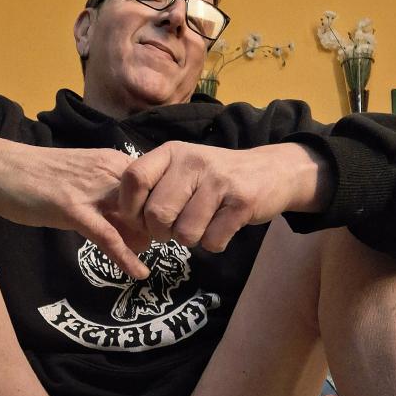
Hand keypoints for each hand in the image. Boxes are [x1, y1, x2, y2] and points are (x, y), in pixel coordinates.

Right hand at [0, 136, 149, 278]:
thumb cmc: (41, 176)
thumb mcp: (85, 181)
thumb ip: (112, 202)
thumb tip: (139, 231)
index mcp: (114, 162)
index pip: (156, 188)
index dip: (161, 210)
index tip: (159, 227)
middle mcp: (109, 171)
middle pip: (150, 205)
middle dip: (156, 228)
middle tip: (151, 245)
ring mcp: (91, 190)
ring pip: (134, 219)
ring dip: (146, 242)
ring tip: (147, 259)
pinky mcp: (72, 208)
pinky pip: (107, 236)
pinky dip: (125, 256)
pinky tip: (138, 272)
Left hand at [118, 141, 331, 251]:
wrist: (270, 171)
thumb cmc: (215, 176)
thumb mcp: (181, 168)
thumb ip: (152, 185)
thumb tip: (124, 217)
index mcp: (171, 152)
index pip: (133, 179)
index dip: (130, 208)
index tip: (141, 219)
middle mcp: (192, 162)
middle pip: (157, 214)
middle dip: (162, 232)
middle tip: (176, 227)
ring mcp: (218, 181)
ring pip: (185, 233)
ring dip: (190, 239)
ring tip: (202, 223)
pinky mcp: (242, 202)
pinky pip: (212, 241)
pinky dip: (214, 243)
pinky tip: (222, 226)